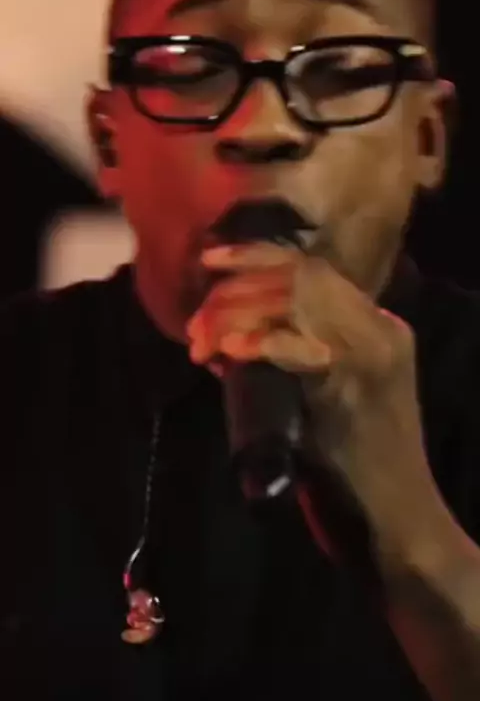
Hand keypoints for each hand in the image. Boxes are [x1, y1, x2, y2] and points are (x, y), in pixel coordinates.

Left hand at [188, 243, 440, 561]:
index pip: (311, 268)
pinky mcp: (360, 387)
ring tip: (204, 342)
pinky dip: (262, 344)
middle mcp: (380, 329)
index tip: (208, 260)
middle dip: (236, 288)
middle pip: (300, 276)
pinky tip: (230, 354)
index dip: (255, 256)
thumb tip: (221, 341)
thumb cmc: (354, 467)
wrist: (399, 523)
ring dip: (239, 313)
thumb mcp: (318, 400)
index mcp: (376, 325)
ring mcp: (374, 355)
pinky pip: (302, 348)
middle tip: (196, 322)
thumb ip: (283, 363)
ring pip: (298, 300)